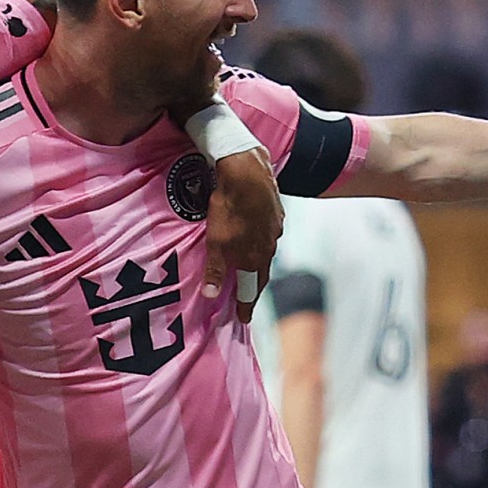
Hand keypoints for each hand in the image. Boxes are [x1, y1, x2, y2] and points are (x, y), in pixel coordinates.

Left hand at [204, 147, 282, 315]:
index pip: (252, 289)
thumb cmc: (229, 207)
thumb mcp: (216, 241)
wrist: (247, 169)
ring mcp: (275, 227)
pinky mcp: (275, 210)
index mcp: (256, 257)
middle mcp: (270, 246)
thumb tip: (212, 296)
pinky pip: (268, 234)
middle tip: (248, 299)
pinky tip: (255, 239)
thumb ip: (216, 270)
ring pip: (267, 252)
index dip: (247, 304)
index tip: (244, 318)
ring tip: (250, 271)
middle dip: (254, 288)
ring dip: (258, 264)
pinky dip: (260, 243)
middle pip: (262, 273)